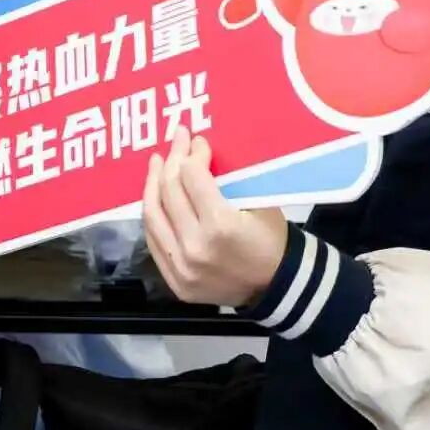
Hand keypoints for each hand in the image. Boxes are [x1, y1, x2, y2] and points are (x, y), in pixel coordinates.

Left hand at [141, 127, 287, 307]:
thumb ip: (227, 180)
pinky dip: (153, 215)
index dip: (193, 154)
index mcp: (221, 225)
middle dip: (172, 160)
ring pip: (153, 215)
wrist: (277, 288)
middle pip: (169, 192)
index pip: (192, 177)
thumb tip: (198, 152)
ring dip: (152, 184)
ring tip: (157, 164)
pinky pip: (153, 240)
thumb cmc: (272, 240)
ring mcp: (181, 267)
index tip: (197, 141)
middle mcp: (195, 246)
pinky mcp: (175, 281)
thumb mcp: (259, 203)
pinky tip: (155, 196)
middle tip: (175, 142)